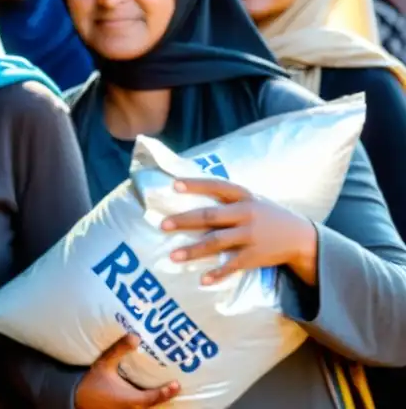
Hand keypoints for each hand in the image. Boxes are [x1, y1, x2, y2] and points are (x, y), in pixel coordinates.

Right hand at [75, 334, 179, 408]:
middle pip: (155, 405)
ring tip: (167, 388)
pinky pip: (141, 407)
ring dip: (157, 399)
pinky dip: (147, 400)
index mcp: (131, 399)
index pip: (154, 397)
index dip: (167, 392)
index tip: (177, 384)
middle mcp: (133, 408)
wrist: (76, 399)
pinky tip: (149, 393)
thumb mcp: (104, 364)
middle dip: (166, 396)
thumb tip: (135, 336)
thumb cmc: (92, 383)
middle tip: (175, 384)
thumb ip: (119, 350)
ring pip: (148, 408)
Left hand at [162, 178, 318, 285]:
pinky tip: (202, 280)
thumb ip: (227, 199)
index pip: (216, 186)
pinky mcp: (255, 256)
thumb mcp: (252, 200)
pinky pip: (232, 265)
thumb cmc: (267, 215)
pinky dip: (217, 274)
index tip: (174, 185)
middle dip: (185, 220)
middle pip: (210, 216)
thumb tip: (193, 193)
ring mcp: (251, 236)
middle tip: (163, 225)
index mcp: (244, 196)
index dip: (196, 185)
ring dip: (194, 250)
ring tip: (173, 256)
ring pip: (217, 243)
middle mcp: (246, 214)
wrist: (301, 237)